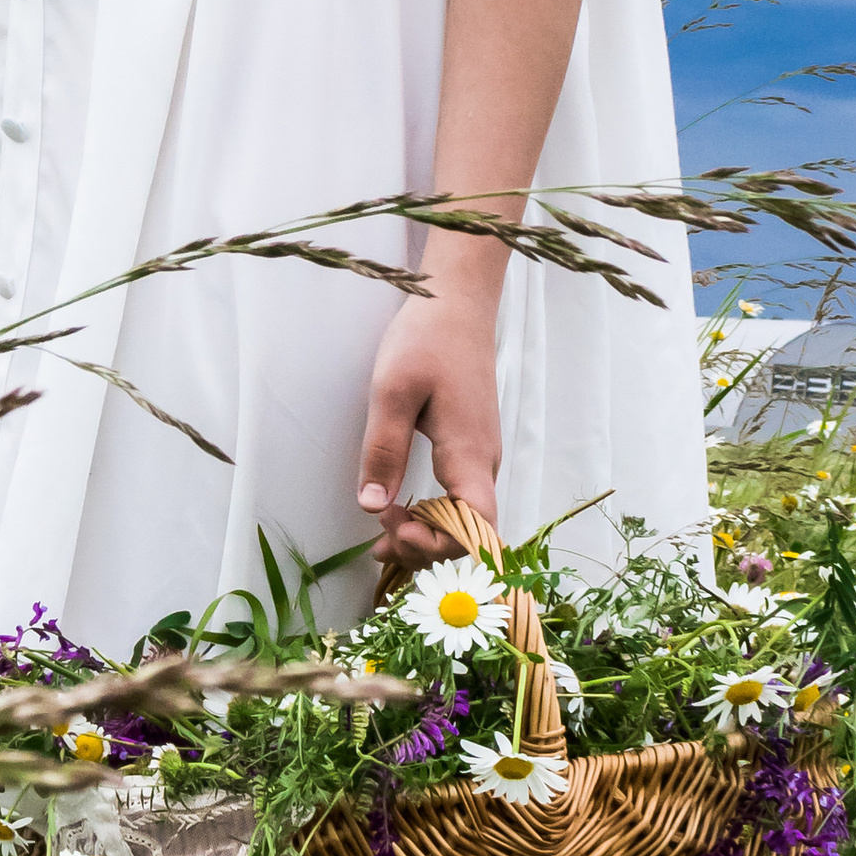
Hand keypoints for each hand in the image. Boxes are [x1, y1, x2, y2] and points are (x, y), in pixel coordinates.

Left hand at [355, 293, 500, 575]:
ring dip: (425, 538)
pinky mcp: (470, 450)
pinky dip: (431, 518)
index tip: (392, 526)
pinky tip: (397, 515)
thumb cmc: (427, 340)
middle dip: (424, 549)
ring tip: (380, 541)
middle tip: (377, 541)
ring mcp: (480, 458)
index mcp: (469, 453)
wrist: (457, 305)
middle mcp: (483, 464)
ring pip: (464, 520)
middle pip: (469, 534)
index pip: (474, 527)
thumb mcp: (392, 392)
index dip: (437, 543)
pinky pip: (459, 501)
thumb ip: (384, 450)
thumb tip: (372, 505)